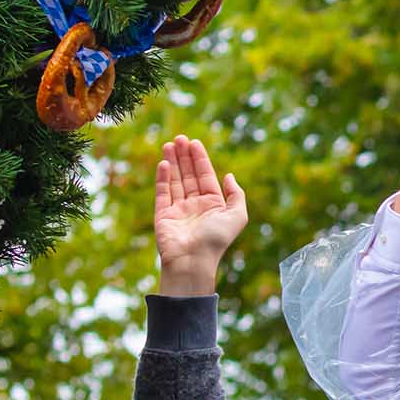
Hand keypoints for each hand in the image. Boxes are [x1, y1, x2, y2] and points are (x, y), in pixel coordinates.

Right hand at [154, 135, 247, 296]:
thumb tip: (230, 175)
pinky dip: (162, 177)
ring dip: (172, 162)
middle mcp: (195, 205)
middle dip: (184, 157)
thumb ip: (237, 194)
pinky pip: (162, 193)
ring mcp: (178, 210)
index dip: (200, 159)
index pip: (205, 176)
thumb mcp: (237, 215)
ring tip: (169, 144)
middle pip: (189, 175)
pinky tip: (164, 163)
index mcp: (213, 205)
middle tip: (180, 138)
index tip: (194, 142)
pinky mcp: (163, 215)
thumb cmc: (216, 240)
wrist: (193, 261)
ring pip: (175, 181)